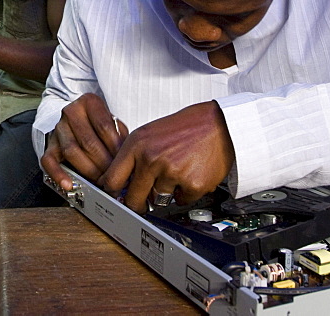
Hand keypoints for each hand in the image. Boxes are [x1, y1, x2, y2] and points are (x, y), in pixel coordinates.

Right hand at [41, 93, 128, 191]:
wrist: (78, 119)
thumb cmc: (100, 124)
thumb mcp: (114, 123)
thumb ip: (120, 137)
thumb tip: (129, 161)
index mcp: (89, 102)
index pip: (104, 127)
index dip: (116, 148)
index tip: (125, 163)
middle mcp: (71, 112)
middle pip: (88, 141)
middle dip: (103, 163)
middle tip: (114, 177)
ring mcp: (58, 128)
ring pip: (71, 151)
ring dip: (88, 170)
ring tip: (100, 181)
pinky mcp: (50, 144)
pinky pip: (49, 161)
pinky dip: (58, 174)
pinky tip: (68, 184)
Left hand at [100, 101, 234, 213]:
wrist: (217, 125)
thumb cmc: (184, 128)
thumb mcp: (150, 134)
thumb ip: (133, 157)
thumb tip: (117, 183)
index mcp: (137, 144)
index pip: (112, 179)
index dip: (112, 192)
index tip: (115, 197)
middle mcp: (152, 158)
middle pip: (133, 198)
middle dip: (136, 203)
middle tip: (141, 202)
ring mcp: (172, 172)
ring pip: (158, 200)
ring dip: (165, 193)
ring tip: (175, 174)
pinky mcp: (192, 184)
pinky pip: (181, 201)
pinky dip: (185, 193)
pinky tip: (190, 175)